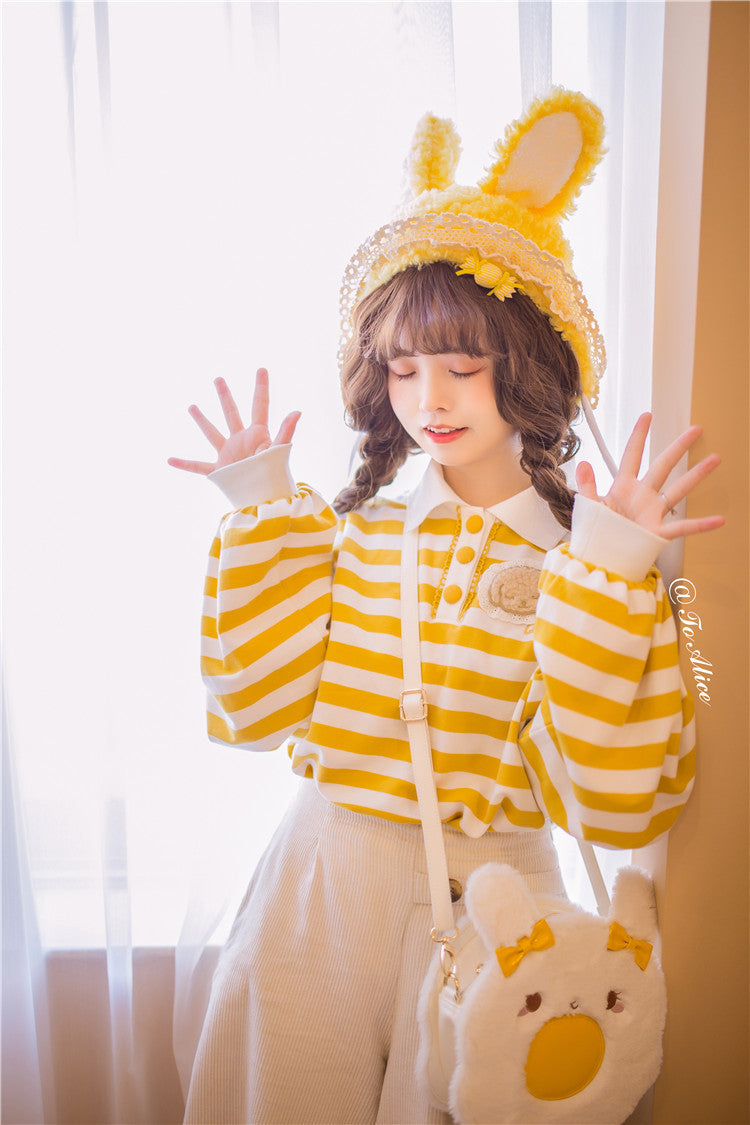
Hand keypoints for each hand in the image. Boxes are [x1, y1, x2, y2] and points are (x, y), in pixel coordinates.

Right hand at [168, 368, 300, 474]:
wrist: (264, 497)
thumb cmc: (274, 475)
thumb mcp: (279, 450)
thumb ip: (286, 431)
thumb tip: (297, 411)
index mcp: (257, 434)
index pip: (260, 405)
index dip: (261, 387)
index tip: (261, 369)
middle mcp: (241, 440)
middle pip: (232, 413)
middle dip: (225, 396)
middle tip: (218, 379)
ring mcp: (229, 454)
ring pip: (212, 433)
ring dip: (202, 420)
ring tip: (192, 406)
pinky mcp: (220, 470)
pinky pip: (197, 466)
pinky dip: (184, 464)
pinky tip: (170, 459)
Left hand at [575, 413, 723, 540]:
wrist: (598, 558)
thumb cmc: (595, 533)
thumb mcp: (588, 507)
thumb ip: (587, 486)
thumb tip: (583, 463)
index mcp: (622, 487)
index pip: (632, 455)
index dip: (639, 435)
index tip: (646, 416)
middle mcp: (641, 496)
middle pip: (663, 465)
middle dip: (678, 447)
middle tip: (696, 430)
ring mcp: (652, 513)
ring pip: (678, 489)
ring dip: (696, 475)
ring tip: (714, 459)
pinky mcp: (657, 532)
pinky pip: (682, 527)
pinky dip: (700, 525)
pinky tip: (718, 520)